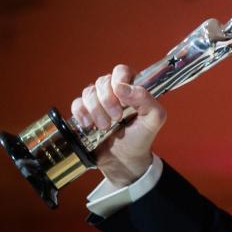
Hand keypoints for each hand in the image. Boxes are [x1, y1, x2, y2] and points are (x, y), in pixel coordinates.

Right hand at [71, 64, 166, 186]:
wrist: (125, 160)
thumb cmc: (142, 137)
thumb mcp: (154, 119)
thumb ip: (146, 99)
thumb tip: (122, 87)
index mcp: (133, 88)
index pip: (121, 71)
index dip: (119, 82)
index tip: (123, 100)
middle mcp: (114, 91)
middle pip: (102, 81)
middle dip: (108, 101)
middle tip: (116, 118)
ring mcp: (98, 101)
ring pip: (88, 92)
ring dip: (96, 111)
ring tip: (106, 127)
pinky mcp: (85, 112)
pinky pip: (76, 103)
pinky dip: (82, 114)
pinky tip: (90, 126)